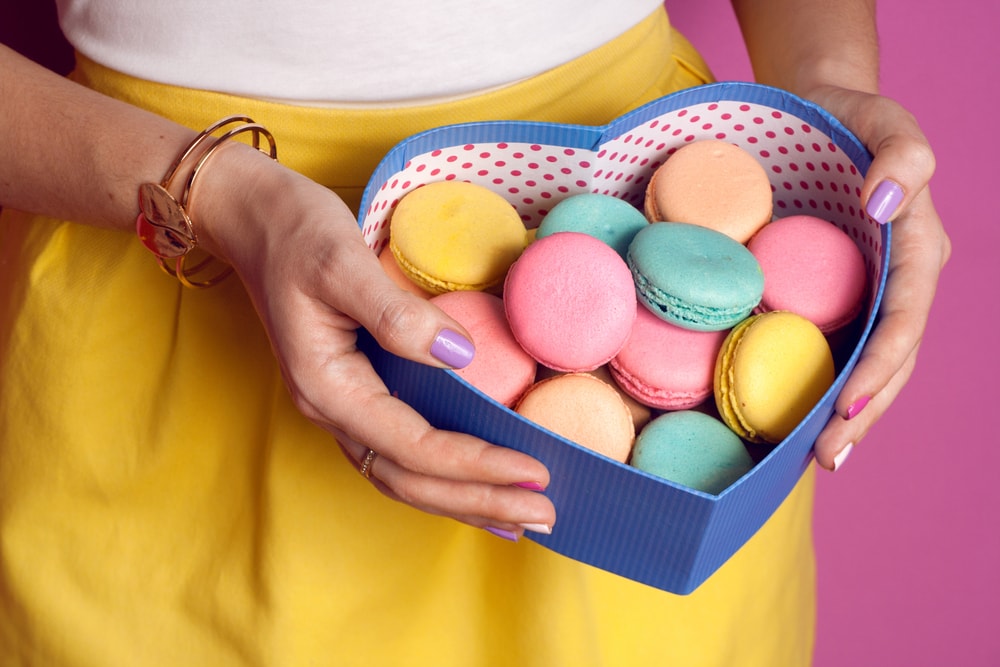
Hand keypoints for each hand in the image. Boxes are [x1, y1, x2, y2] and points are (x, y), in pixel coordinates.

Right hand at [195, 143, 555, 537]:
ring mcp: (344, 405)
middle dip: (477, 500)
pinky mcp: (358, 393)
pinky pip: (403, 451)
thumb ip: (396, 313)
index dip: (473, 464)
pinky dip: (445, 475)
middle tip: (545, 515)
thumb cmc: (296, 234)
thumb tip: (461, 356)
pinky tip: (480, 481)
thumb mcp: (342, 262)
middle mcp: (333, 409)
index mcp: (327, 386)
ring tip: (521, 517)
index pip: (411, 445)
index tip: (532, 470)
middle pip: (410, 479)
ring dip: (463, 499)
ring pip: (404, 475)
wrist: (257, 220)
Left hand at [804, 86, 950, 469]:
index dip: (882, 367)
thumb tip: (885, 204)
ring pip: (865, 363)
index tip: (848, 406)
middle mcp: (898, 281)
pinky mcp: (834, 294)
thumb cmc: (851, 116)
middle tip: (827, 457)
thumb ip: (901, 155)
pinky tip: (795, 417)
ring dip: (846, 413)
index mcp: (917, 249)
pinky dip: (820, 383)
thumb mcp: (883, 118)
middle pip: (890, 359)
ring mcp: (868, 293)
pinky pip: (833, 344)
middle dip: (863, 411)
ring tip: (818, 457)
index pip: (905, 321)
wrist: (819, 114)